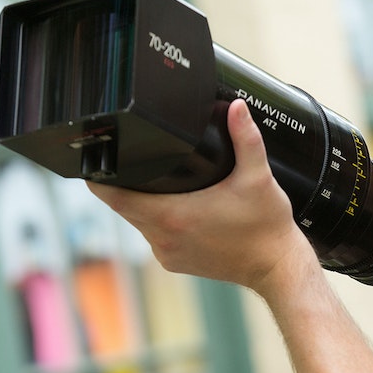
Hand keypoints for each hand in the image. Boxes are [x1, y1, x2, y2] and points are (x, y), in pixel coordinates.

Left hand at [88, 98, 314, 293]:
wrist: (277, 266)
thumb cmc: (266, 226)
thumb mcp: (258, 177)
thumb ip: (246, 138)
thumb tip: (237, 107)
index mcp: (173, 216)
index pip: (114, 196)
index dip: (99, 178)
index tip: (95, 161)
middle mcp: (163, 239)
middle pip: (123, 206)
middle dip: (123, 184)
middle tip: (128, 160)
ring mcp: (167, 254)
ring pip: (138, 221)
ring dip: (142, 203)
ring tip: (155, 180)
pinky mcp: (174, 262)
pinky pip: (154, 236)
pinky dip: (158, 221)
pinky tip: (176, 208)